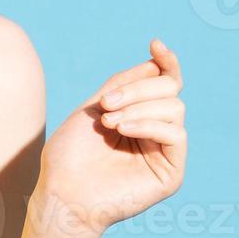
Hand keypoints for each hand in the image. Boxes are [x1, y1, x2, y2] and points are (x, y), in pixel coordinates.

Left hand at [33, 38, 187, 237]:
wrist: (62, 193)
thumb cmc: (70, 155)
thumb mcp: (94, 107)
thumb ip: (123, 84)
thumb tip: (155, 62)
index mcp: (139, 117)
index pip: (164, 83)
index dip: (166, 62)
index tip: (156, 44)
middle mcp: (155, 133)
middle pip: (170, 90)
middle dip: (137, 88)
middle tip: (106, 104)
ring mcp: (165, 153)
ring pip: (175, 108)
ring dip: (139, 107)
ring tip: (109, 122)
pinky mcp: (171, 173)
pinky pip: (176, 134)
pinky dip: (149, 125)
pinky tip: (123, 130)